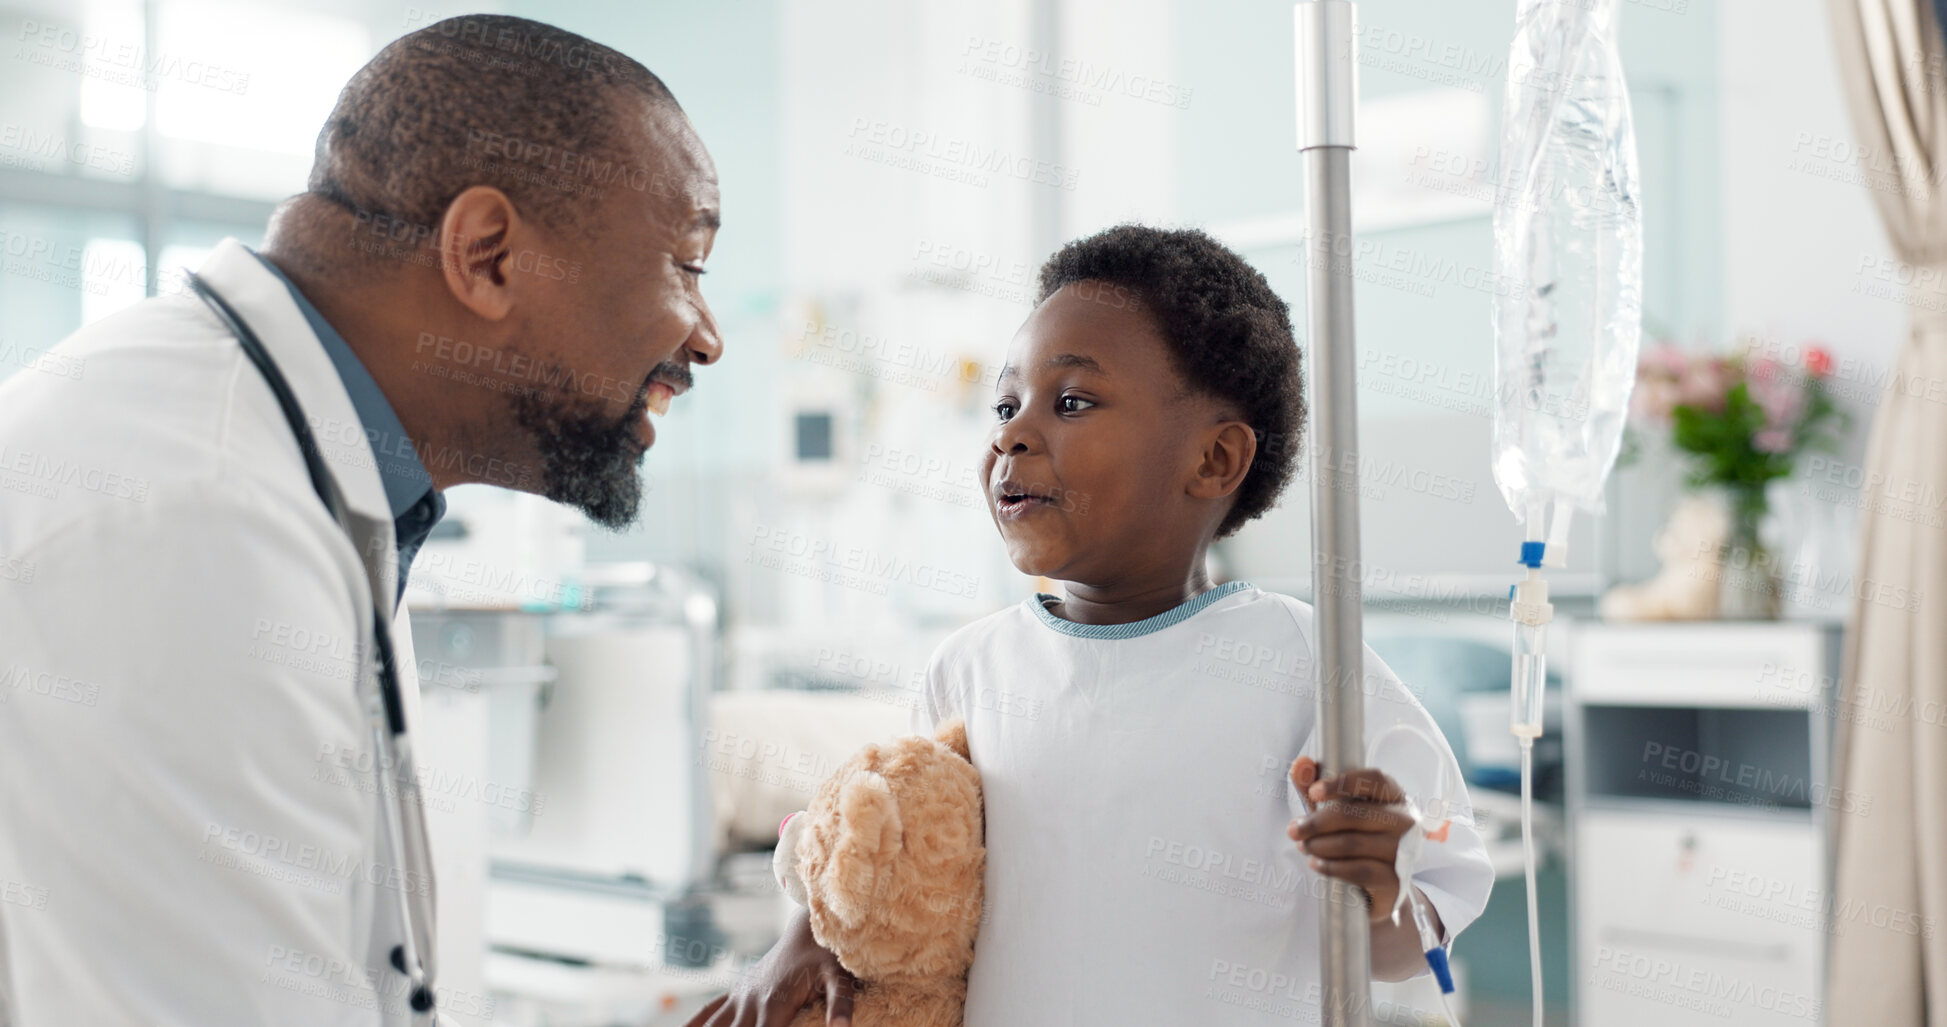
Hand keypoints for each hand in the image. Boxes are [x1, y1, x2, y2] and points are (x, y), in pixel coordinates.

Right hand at [686, 908, 858, 1026]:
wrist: (807, 930)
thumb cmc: (825, 956)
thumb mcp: (838, 978)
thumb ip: (840, 1002)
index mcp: (775, 1004)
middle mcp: (751, 1002)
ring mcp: (741, 996)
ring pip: (714, 1026)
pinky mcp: (737, 991)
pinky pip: (710, 1010)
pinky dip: (694, 1023)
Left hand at [1286, 756, 1414, 922]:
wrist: (1382, 883)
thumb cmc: (1360, 836)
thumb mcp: (1339, 809)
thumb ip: (1317, 787)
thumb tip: (1300, 765)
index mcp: (1394, 795)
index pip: (1374, 779)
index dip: (1342, 783)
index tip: (1313, 792)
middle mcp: (1405, 821)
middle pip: (1355, 814)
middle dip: (1316, 822)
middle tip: (1293, 830)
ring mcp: (1403, 851)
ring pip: (1353, 843)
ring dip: (1319, 845)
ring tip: (1303, 846)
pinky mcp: (1396, 879)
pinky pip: (1359, 870)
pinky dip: (1331, 867)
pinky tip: (1316, 864)